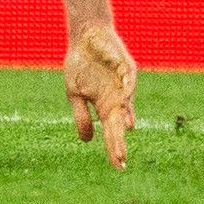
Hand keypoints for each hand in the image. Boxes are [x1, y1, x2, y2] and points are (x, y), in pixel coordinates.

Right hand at [63, 21, 136, 166]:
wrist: (86, 37)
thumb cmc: (81, 66)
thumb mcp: (75, 94)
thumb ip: (82, 116)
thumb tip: (87, 141)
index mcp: (105, 106)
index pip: (112, 132)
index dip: (114, 148)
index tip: (118, 166)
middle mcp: (117, 98)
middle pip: (120, 124)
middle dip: (120, 140)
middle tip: (122, 160)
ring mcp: (123, 83)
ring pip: (127, 103)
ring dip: (126, 116)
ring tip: (126, 129)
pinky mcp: (127, 67)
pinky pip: (127, 80)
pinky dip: (126, 90)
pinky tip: (124, 102)